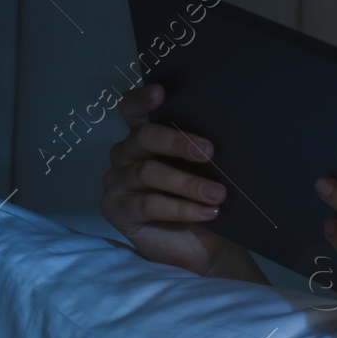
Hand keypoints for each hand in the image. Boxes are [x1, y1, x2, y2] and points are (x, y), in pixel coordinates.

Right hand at [100, 82, 260, 280]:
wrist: (203, 245)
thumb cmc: (202, 198)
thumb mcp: (205, 171)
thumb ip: (200, 151)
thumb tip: (221, 136)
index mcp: (145, 137)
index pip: (133, 110)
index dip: (142, 99)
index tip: (160, 92)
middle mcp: (126, 154)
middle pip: (144, 137)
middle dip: (179, 142)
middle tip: (210, 152)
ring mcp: (117, 181)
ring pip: (148, 173)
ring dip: (187, 183)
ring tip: (217, 194)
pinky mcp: (115, 209)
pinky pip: (147, 204)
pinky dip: (180, 208)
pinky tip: (206, 212)